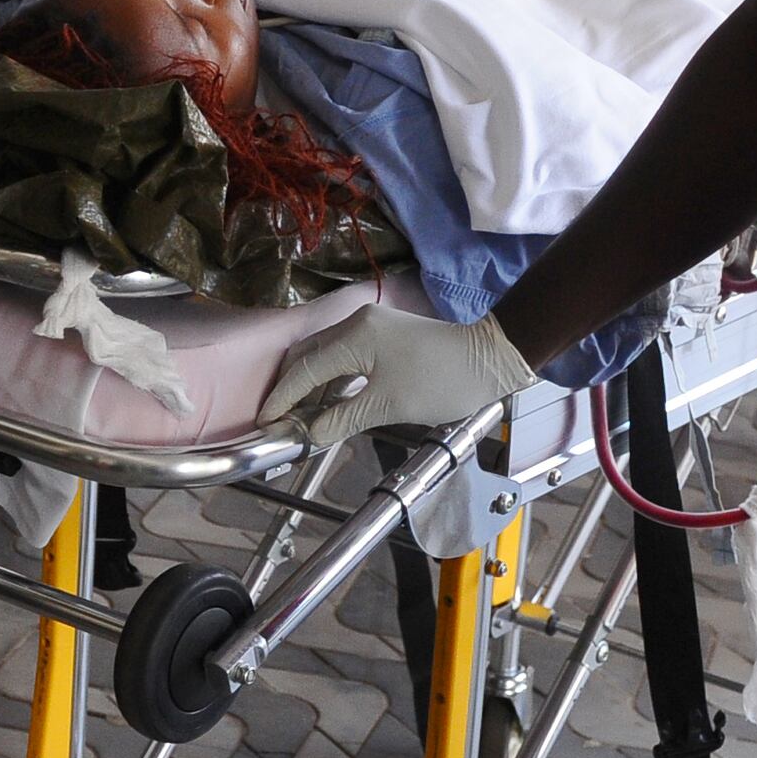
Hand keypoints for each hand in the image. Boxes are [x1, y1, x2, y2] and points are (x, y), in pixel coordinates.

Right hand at [260, 308, 533, 446]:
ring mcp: (371, 327)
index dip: (282, 397)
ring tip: (300, 416)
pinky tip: (328, 402)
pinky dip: (330, 379)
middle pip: (308, 356)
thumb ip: (343, 418)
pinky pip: (343, 356)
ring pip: (325, 355)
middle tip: (278, 420)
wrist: (491, 360)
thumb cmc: (442, 381)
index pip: (305, 368)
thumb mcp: (389, 406)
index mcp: (355, 336)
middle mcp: (357, 323)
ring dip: (310, 385)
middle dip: (289, 388)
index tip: (266, 421)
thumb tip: (310, 434)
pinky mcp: (383, 335)